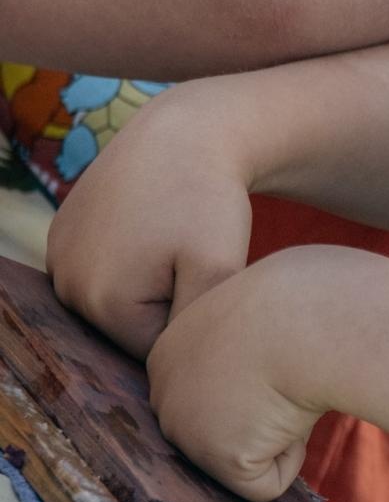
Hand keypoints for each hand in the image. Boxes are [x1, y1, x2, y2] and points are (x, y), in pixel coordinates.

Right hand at [48, 85, 253, 359]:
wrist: (184, 133)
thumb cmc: (209, 200)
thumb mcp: (218, 268)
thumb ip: (195, 327)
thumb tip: (172, 368)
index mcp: (102, 302)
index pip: (154, 352)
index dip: (193, 323)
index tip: (214, 283)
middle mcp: (66, 286)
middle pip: (129, 330)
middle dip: (169, 307)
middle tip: (198, 261)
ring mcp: (56, 258)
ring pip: (116, 302)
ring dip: (151, 285)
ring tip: (178, 243)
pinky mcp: (61, 235)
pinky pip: (103, 271)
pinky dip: (131, 262)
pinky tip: (156, 231)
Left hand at [147, 250, 330, 501]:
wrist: (309, 316)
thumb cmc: (300, 300)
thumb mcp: (258, 314)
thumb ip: (244, 348)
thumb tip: (271, 369)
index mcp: (170, 352)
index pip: (216, 392)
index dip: (260, 376)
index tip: (276, 344)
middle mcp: (164, 393)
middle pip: (226, 427)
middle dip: (264, 408)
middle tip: (286, 365)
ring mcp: (184, 428)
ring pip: (247, 453)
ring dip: (279, 428)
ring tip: (290, 383)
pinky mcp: (216, 459)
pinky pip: (268, 482)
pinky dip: (292, 454)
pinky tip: (293, 410)